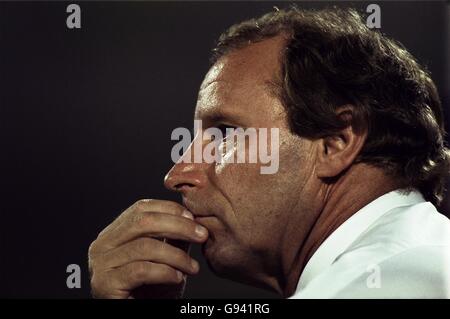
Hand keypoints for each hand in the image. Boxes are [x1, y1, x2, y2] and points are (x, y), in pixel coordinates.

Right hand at [88, 199, 207, 298]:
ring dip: (176, 255)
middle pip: (142, 221)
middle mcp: (102, 245)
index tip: (193, 218)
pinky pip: (140, 270)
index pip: (141, 208)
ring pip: (144, 246)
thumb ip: (173, 238)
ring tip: (193, 267)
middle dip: (178, 226)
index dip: (169, 209)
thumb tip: (191, 218)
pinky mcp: (105, 284)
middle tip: (201, 235)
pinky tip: (177, 278)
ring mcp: (100, 264)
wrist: (136, 317)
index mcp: (114, 234)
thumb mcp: (165, 260)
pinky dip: (164, 272)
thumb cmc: (150, 293)